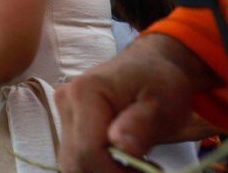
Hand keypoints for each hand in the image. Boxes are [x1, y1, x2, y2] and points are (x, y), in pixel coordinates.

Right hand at [55, 34, 211, 172]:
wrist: (148, 66)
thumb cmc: (158, 81)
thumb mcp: (164, 101)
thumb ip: (143, 124)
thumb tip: (122, 146)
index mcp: (85, 92)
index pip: (88, 149)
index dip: (114, 171)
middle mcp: (66, 102)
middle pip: (76, 159)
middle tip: (141, 170)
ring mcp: (63, 113)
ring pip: (72, 162)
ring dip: (101, 171)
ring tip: (131, 164)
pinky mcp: (67, 124)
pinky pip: (75, 156)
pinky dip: (97, 166)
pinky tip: (119, 159)